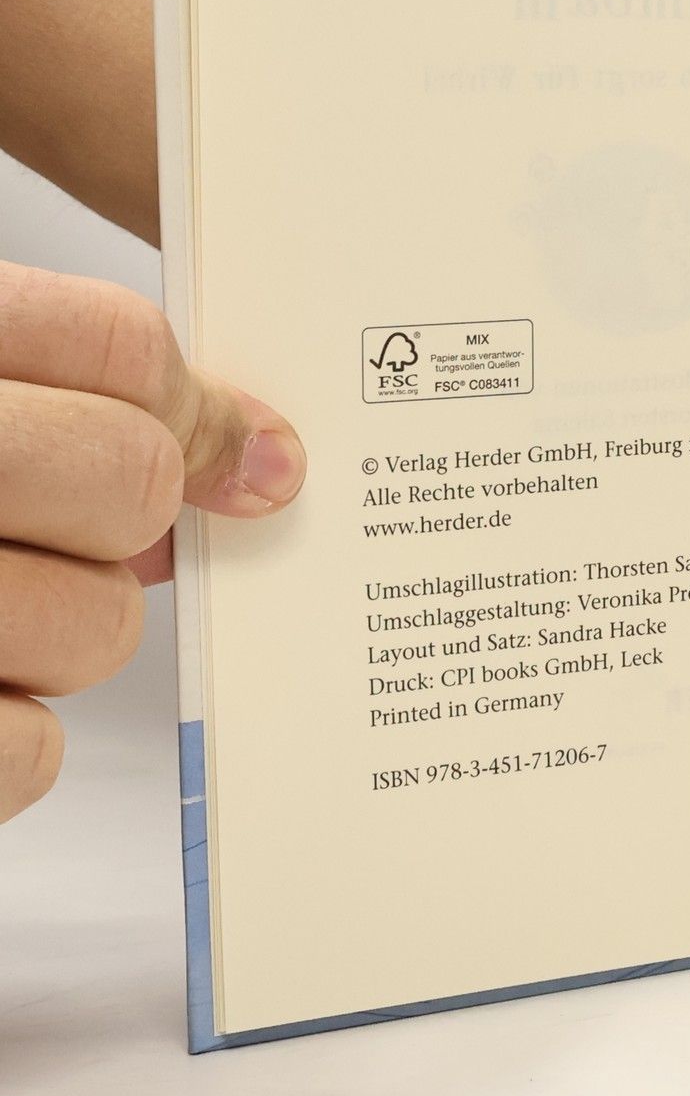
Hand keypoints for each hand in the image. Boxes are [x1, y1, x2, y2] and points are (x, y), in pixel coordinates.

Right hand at [0, 262, 304, 820]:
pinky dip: (12, 735)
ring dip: (60, 634)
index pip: (122, 345)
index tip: (236, 455)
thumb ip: (78, 397)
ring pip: (97, 624)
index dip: (192, 406)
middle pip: (130, 480)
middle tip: (73, 531)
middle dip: (128, 519)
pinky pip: (29, 750)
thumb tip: (260, 465)